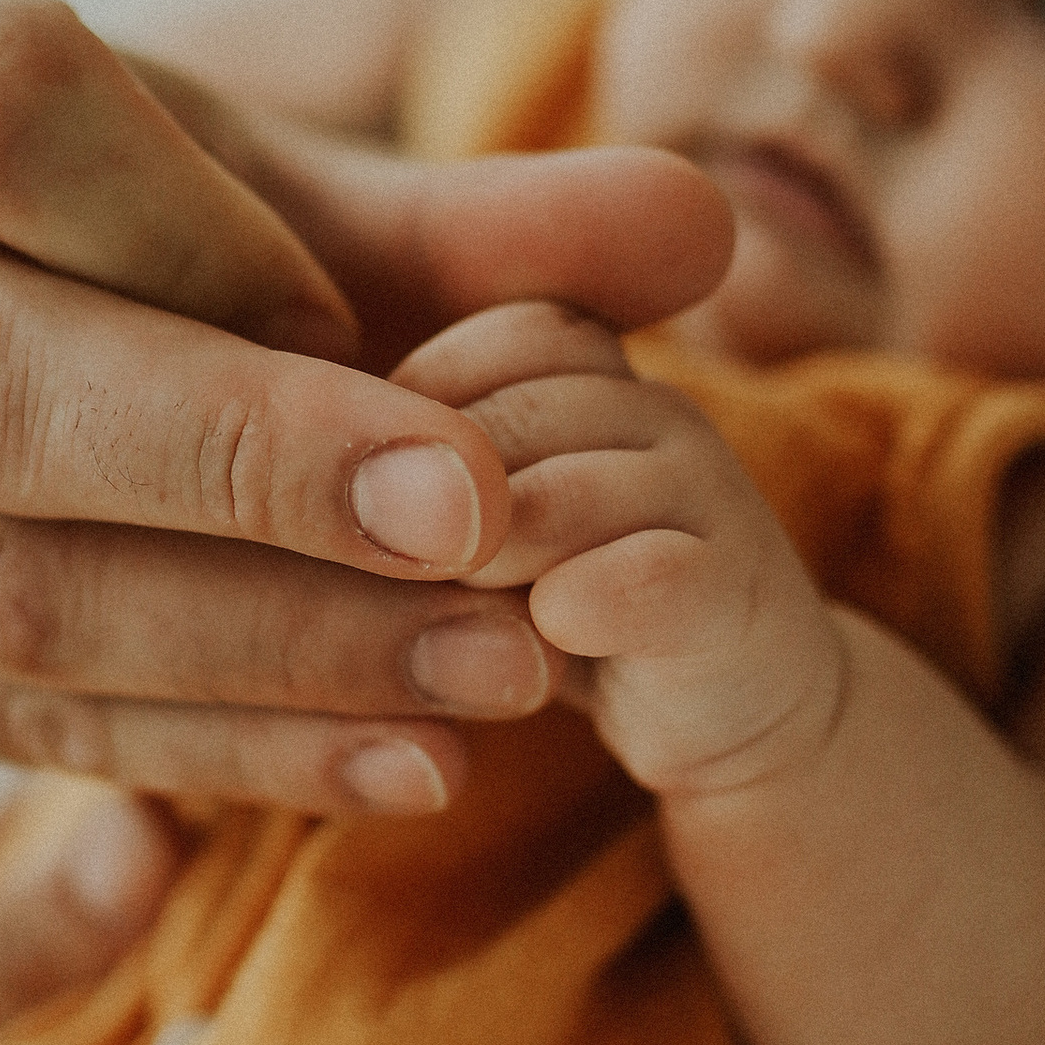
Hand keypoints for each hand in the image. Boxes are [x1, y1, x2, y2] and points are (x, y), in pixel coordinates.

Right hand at [0, 0, 731, 816]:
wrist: (17, 360)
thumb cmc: (178, 245)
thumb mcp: (323, 212)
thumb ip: (499, 225)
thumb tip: (707, 225)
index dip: (212, 241)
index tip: (409, 341)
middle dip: (250, 483)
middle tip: (491, 548)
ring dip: (258, 649)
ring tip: (492, 678)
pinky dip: (210, 749)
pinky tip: (396, 764)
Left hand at [396, 302, 849, 798]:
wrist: (735, 705)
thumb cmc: (571, 604)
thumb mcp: (484, 529)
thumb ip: (412, 481)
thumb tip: (307, 487)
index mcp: (594, 374)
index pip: (492, 340)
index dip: (420, 415)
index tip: (390, 498)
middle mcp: (659, 411)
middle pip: (514, 414)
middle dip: (443, 500)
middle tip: (416, 575)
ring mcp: (710, 497)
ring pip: (567, 492)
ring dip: (495, 556)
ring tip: (469, 613)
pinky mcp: (738, 594)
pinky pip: (650, 575)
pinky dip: (582, 604)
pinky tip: (549, 632)